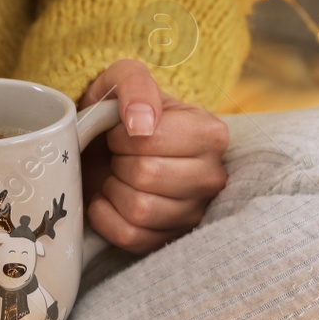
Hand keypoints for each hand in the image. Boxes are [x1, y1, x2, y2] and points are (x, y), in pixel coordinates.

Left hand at [79, 59, 229, 253]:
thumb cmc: (120, 113)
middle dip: (118, 162)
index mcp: (211, 133)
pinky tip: (109, 200)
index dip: (122, 135)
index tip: (120, 131)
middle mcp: (213, 176)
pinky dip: (106, 218)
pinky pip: (130, 237)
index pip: (152, 141)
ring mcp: (194, 213)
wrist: (105, 147)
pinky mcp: (170, 239)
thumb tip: (141, 124)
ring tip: (117, 176)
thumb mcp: (123, 80)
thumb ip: (135, 86)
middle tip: (118, 155)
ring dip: (113, 190)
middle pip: (147, 175)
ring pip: (140, 209)